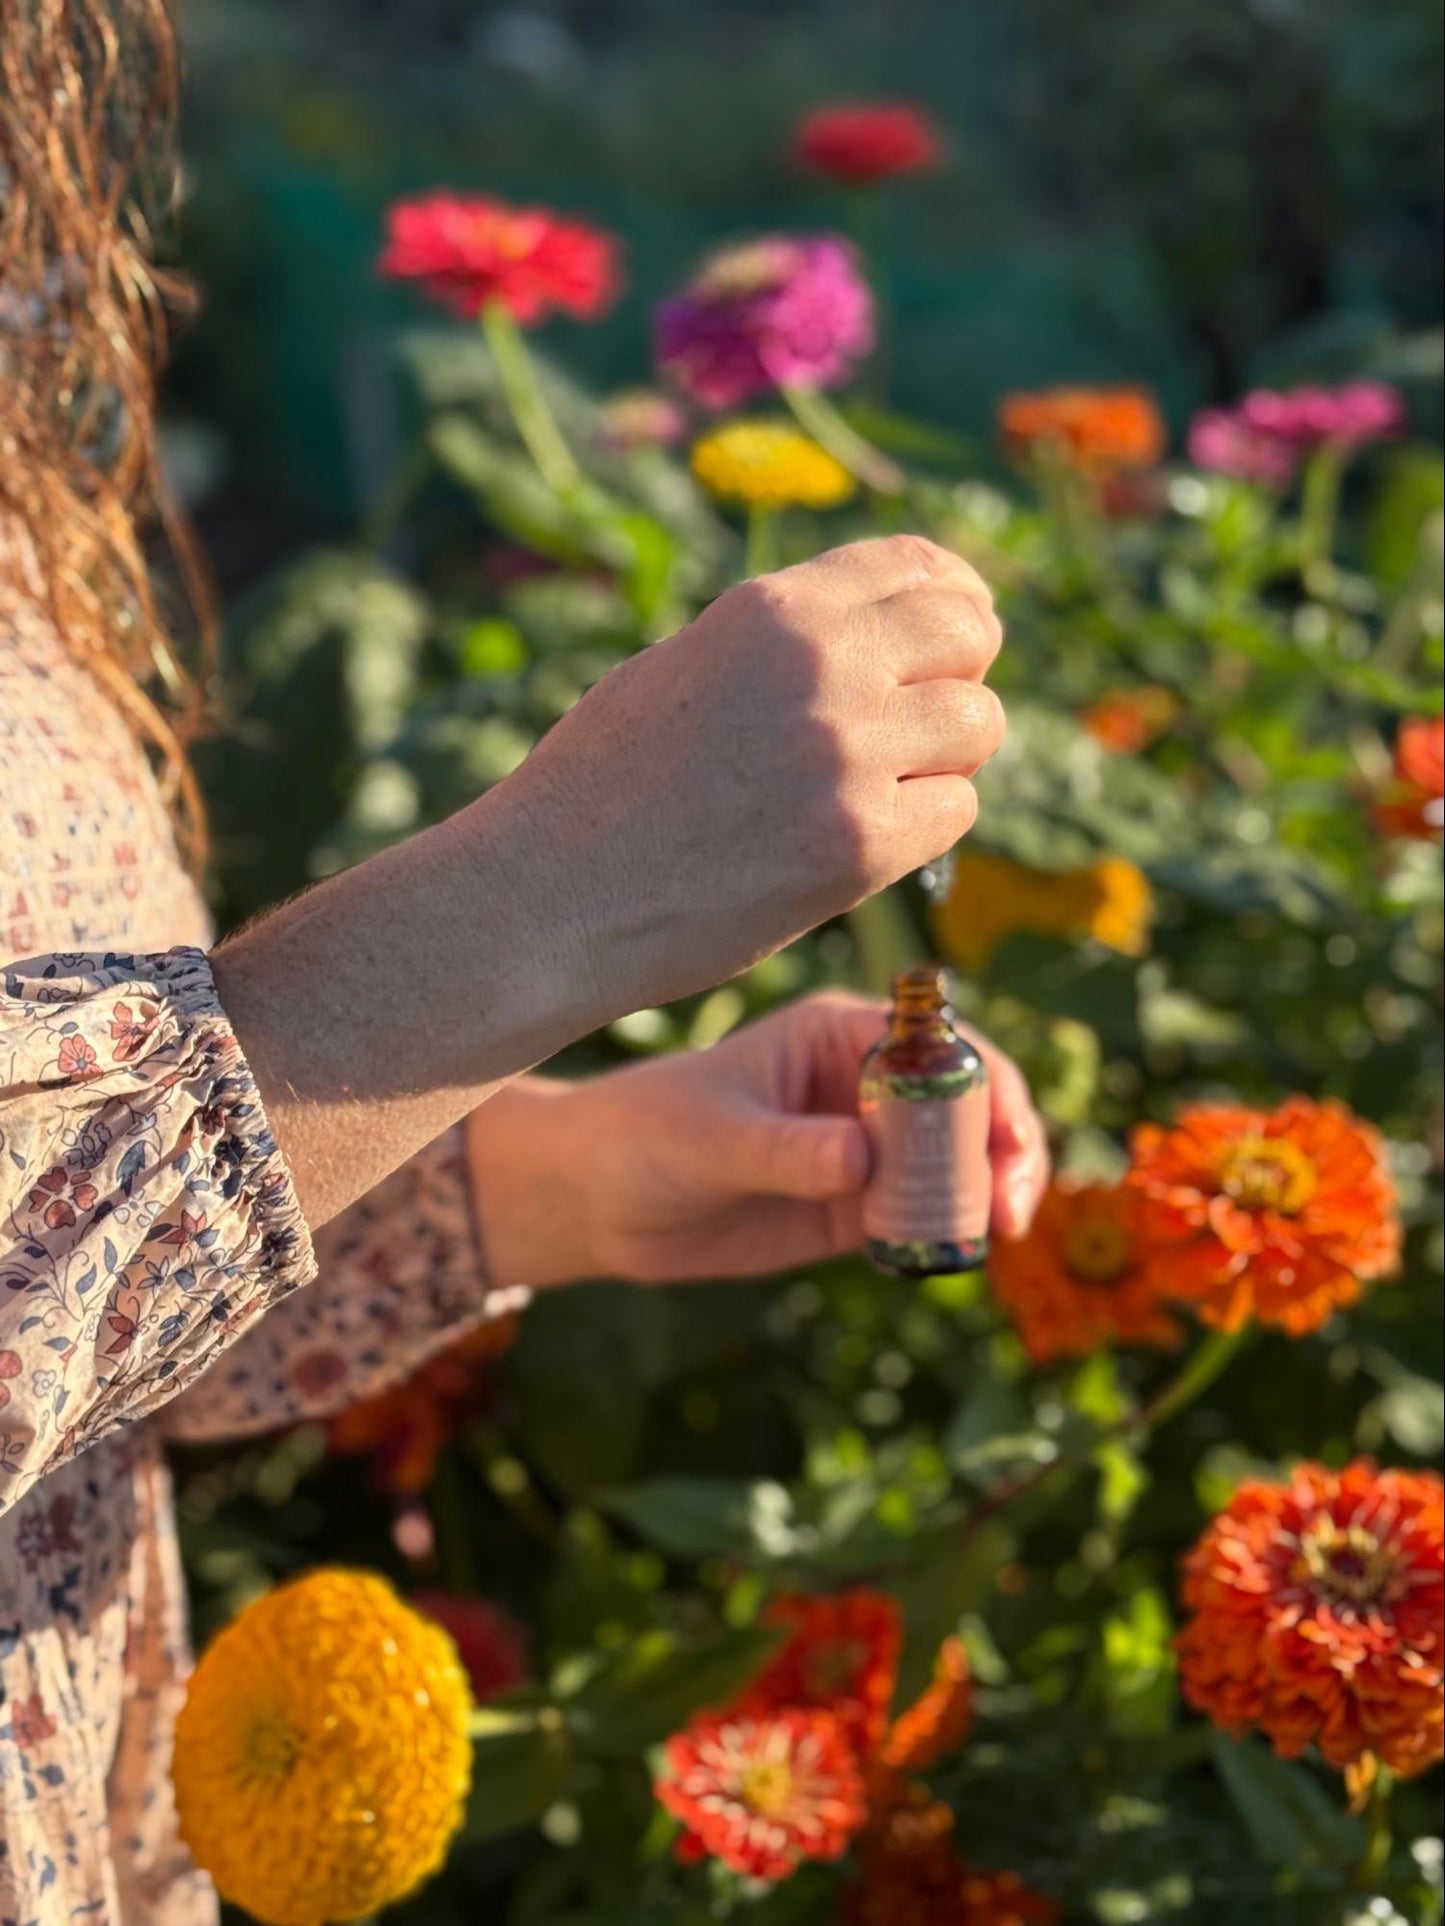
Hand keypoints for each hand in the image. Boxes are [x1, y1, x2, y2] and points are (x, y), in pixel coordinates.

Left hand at [466, 991, 1047, 1287]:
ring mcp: (865, 1146)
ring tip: (988, 1238)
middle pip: (967, 1105)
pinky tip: (939, 1258)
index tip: (1004, 1147)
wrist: (599, 1198)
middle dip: (1004, 1150)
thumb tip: (865, 1160)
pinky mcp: (853, 1205)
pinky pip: (920, 1215)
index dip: (986, 1090)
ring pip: (955, 1165)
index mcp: (840, 1036)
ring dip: (985, 1197)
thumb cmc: (646, 1135)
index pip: (940, 1048)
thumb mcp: (713, 1139)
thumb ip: (787, 1150)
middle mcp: (864, 1084)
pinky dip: (944, 1233)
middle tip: (1012, 1212)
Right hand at [485, 535, 1004, 1025]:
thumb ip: (776, 647)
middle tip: (925, 726)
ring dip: (948, 758)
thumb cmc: (596, 793)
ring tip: (886, 790)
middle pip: (970, 635)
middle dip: (962, 674)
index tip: (956, 635)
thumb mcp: (677, 670)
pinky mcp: (860, 844)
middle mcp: (822, 665)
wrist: (547, 898)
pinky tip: (866, 843)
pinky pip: (955, 812)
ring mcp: (847, 755)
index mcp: (772, 611)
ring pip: (979, 724)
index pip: (916, 566)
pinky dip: (923, 828)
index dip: (952, 600)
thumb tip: (871, 640)